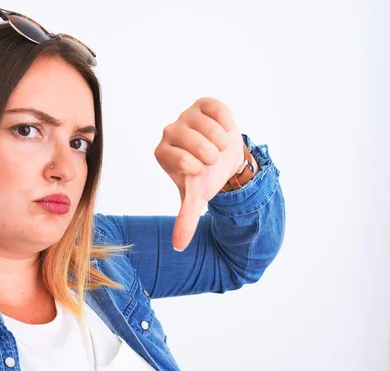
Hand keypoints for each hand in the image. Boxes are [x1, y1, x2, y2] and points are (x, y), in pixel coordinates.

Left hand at [154, 97, 245, 250]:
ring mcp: (186, 115)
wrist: (222, 157)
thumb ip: (185, 219)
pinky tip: (222, 130)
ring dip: (222, 143)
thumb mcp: (195, 197)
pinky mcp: (203, 103)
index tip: (200, 170)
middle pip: (199, 145)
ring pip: (211, 129)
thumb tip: (178, 247)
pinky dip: (227, 124)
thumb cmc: (204, 177)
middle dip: (214, 157)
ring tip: (217, 146)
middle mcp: (169, 132)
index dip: (200, 169)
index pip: (183, 161)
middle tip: (211, 159)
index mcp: (162, 153)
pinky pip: (219, 111)